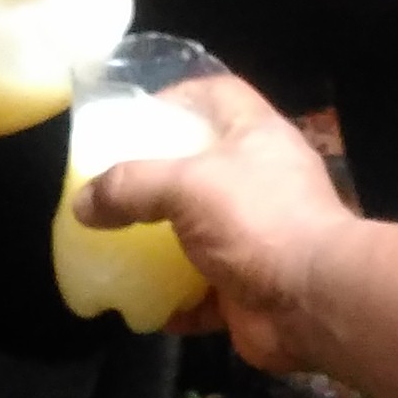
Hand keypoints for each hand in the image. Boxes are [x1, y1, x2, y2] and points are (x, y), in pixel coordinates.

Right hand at [76, 75, 361, 374]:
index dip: (176, 97)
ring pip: (199, 233)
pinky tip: (142, 302)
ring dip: (160, 244)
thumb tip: (83, 205)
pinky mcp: (249, 286)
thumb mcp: (187, 185)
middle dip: (157, 180)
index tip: (133, 118)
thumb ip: (129, 187)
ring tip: (115, 245)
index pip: (217, 95)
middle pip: (201, 167)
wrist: (313, 302)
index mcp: (256, 136)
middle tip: (111, 190)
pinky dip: (174, 299)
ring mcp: (257, 237)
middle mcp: (260, 181)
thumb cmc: (258, 221)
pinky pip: (202, 291)